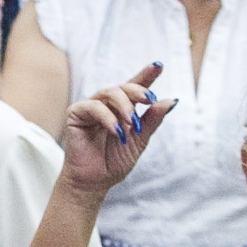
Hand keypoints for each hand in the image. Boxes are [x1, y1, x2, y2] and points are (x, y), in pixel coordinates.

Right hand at [55, 60, 173, 195]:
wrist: (95, 181)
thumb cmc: (114, 161)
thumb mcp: (140, 140)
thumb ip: (152, 120)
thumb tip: (171, 101)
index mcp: (123, 108)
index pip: (136, 87)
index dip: (147, 75)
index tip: (159, 65)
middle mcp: (107, 104)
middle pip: (123, 87)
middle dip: (138, 92)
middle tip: (150, 100)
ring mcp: (91, 107)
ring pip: (109, 93)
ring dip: (124, 107)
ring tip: (131, 125)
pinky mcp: (76, 113)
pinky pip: (94, 107)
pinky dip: (108, 118)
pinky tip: (116, 131)